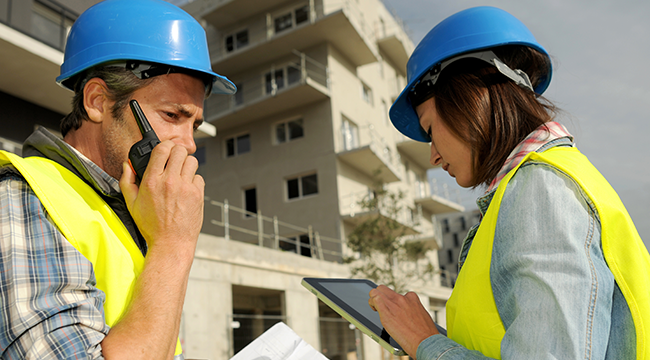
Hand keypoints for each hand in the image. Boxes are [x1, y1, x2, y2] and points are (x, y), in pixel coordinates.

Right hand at [120, 140, 204, 256]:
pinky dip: (194, 180)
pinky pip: (199, 177)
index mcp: (152, 181)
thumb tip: (127, 165)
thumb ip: (127, 181)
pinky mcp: (198, 194)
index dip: (164, 146)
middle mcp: (170, 181)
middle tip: (174, 161)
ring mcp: (186, 187)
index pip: (162, 149)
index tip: (164, 151)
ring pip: (192, 161)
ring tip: (181, 174)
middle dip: (176, 153)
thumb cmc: (152, 226)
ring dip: (186, 165)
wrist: (171, 243)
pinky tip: (187, 189)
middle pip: (179, 150)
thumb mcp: (131, 204)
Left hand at [368, 285, 438, 357]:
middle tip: (380, 306)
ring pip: (375, 292)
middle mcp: (402, 299)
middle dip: (379, 296)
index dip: (393, 302)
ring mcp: (394, 304)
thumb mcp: (422, 316)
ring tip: (375, 308)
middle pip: (383, 289)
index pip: (397, 294)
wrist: (426, 342)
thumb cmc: (425, 335)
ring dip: (373, 299)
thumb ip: (413, 311)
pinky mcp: (386, 312)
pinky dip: (372, 304)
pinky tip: (374, 310)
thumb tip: (408, 314)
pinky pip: (374, 300)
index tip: (394, 309)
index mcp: (412, 299)